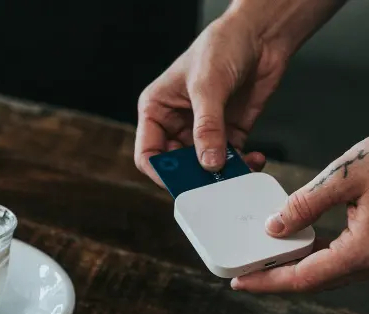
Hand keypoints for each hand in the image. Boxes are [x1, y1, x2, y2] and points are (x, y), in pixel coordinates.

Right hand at [134, 13, 288, 183]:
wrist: (260, 34)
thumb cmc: (221, 46)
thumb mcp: (208, 86)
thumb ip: (207, 128)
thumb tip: (208, 163)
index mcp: (156, 110)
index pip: (148, 153)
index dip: (161, 172)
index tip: (181, 184)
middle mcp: (176, 123)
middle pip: (177, 165)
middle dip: (195, 176)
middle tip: (214, 183)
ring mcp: (203, 129)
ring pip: (205, 166)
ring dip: (222, 174)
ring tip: (239, 173)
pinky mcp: (228, 132)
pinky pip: (231, 159)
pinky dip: (243, 165)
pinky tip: (254, 160)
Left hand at [232, 139, 368, 291]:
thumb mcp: (347, 175)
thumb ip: (307, 204)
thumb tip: (274, 227)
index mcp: (363, 251)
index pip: (304, 277)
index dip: (268, 282)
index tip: (240, 282)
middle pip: (314, 280)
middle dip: (276, 278)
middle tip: (244, 272)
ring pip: (329, 271)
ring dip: (295, 267)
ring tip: (263, 259)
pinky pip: (343, 257)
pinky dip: (316, 254)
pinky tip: (296, 242)